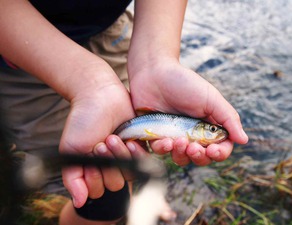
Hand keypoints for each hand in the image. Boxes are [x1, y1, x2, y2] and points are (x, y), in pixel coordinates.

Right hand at [59, 67, 137, 207]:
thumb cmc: (82, 122)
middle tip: (100, 143)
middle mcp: (110, 166)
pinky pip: (143, 161)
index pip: (98, 190)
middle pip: (115, 183)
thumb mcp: (71, 150)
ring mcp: (125, 157)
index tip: (90, 155)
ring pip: (129, 173)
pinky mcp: (139, 146)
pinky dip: (137, 154)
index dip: (94, 177)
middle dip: (107, 164)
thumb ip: (72, 178)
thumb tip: (79, 202)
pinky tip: (129, 141)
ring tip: (111, 137)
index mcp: (93, 169)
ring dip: (120, 157)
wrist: (99, 96)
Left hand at [129, 58, 247, 165]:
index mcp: (209, 126)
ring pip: (181, 159)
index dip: (218, 153)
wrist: (153, 73)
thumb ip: (228, 118)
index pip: (220, 148)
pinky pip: (160, 151)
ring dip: (181, 155)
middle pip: (201, 158)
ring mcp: (174, 136)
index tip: (212, 149)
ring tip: (178, 141)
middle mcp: (193, 134)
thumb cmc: (184, 83)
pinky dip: (163, 149)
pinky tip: (164, 139)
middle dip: (199, 157)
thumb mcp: (210, 98)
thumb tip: (244, 140)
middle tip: (193, 147)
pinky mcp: (156, 136)